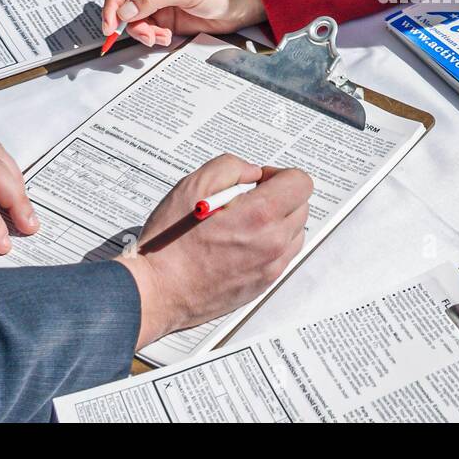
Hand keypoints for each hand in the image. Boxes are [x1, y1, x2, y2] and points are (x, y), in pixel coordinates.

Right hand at [101, 0, 266, 47]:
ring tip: (159, 36)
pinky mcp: (163, 17)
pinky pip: (146, 30)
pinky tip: (166, 36)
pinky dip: (152, 36)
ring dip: (143, 32)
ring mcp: (156, 1)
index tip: (111, 22)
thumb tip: (127, 10)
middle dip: (128, 22)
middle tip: (141, 33)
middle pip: (123, 4)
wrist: (237, 6)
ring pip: (133, 20)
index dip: (112, 3)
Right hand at [115, 154, 311, 348]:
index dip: (279, 175)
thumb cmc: (170, 242)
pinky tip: (241, 243)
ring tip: (243, 223)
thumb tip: (253, 173)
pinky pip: (283, 255)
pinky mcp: (264, 283)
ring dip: (278, 221)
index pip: (300, 183)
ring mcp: (271, 266)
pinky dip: (271, 244)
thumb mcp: (193, 185)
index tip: (259, 181)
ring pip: (295, 232)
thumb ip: (230, 167)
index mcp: (260, 215)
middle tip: (246, 200)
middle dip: (279, 197)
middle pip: (301, 206)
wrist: (157, 291)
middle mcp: (273, 243)